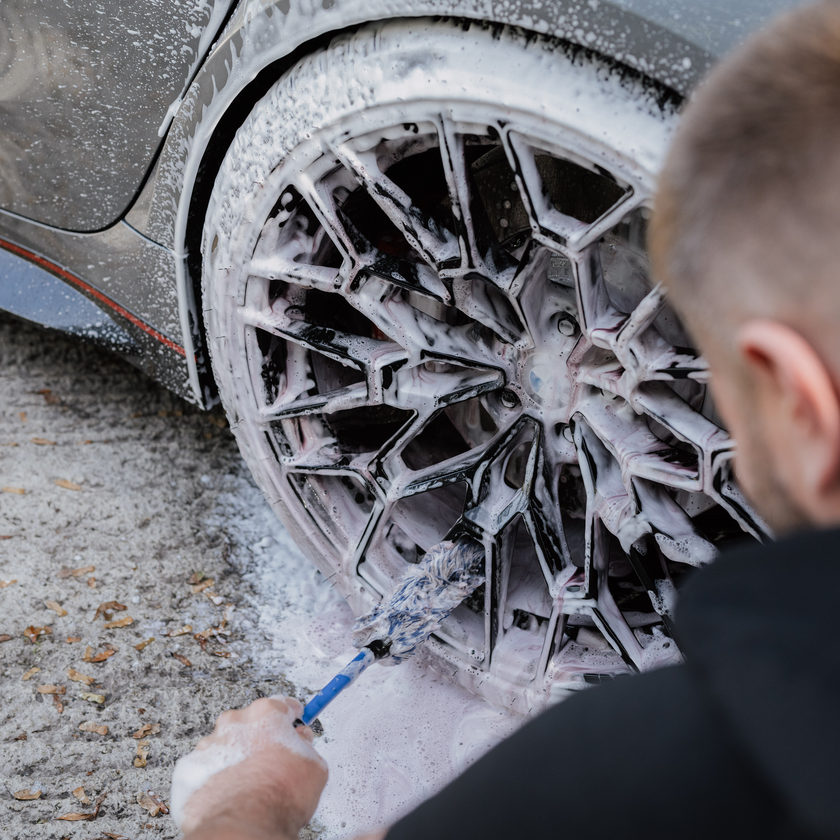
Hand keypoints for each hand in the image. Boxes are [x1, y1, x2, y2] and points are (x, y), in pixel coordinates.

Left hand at [171, 696, 327, 839]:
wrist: (243, 826)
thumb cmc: (277, 797)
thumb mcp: (314, 767)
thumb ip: (307, 744)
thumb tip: (302, 740)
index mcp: (266, 714)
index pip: (282, 705)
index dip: (290, 718)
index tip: (293, 723)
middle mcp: (234, 722)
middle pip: (251, 724)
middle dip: (260, 739)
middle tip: (271, 763)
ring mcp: (210, 744)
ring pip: (228, 745)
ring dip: (237, 758)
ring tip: (249, 785)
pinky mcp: (190, 768)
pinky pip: (208, 768)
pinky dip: (217, 777)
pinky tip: (231, 793)